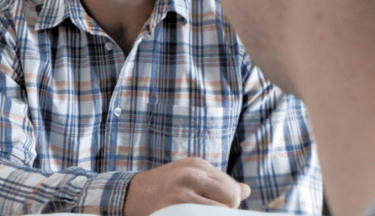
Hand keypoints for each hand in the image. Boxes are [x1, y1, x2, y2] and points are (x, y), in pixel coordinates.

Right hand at [123, 157, 251, 215]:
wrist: (128, 195)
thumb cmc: (162, 190)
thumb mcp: (188, 179)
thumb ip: (216, 183)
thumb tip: (246, 190)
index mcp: (197, 164)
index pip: (231, 186)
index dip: (227, 202)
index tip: (209, 206)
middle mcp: (192, 172)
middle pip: (232, 196)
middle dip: (226, 209)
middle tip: (207, 211)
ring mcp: (184, 187)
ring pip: (223, 207)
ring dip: (215, 214)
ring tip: (197, 212)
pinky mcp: (178, 202)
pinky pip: (209, 213)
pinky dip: (206, 215)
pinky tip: (191, 213)